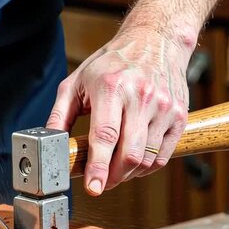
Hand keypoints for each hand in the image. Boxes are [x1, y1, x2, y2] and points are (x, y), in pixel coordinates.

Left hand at [46, 28, 190, 195]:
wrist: (156, 41)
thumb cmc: (112, 62)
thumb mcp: (77, 82)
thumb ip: (59, 116)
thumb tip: (50, 144)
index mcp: (111, 87)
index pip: (105, 136)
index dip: (99, 166)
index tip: (93, 187)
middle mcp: (141, 97)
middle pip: (130, 154)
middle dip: (113, 177)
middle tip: (100, 182)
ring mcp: (163, 107)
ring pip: (147, 159)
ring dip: (128, 173)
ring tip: (115, 168)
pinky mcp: (178, 116)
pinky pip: (163, 156)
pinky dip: (146, 167)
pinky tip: (133, 161)